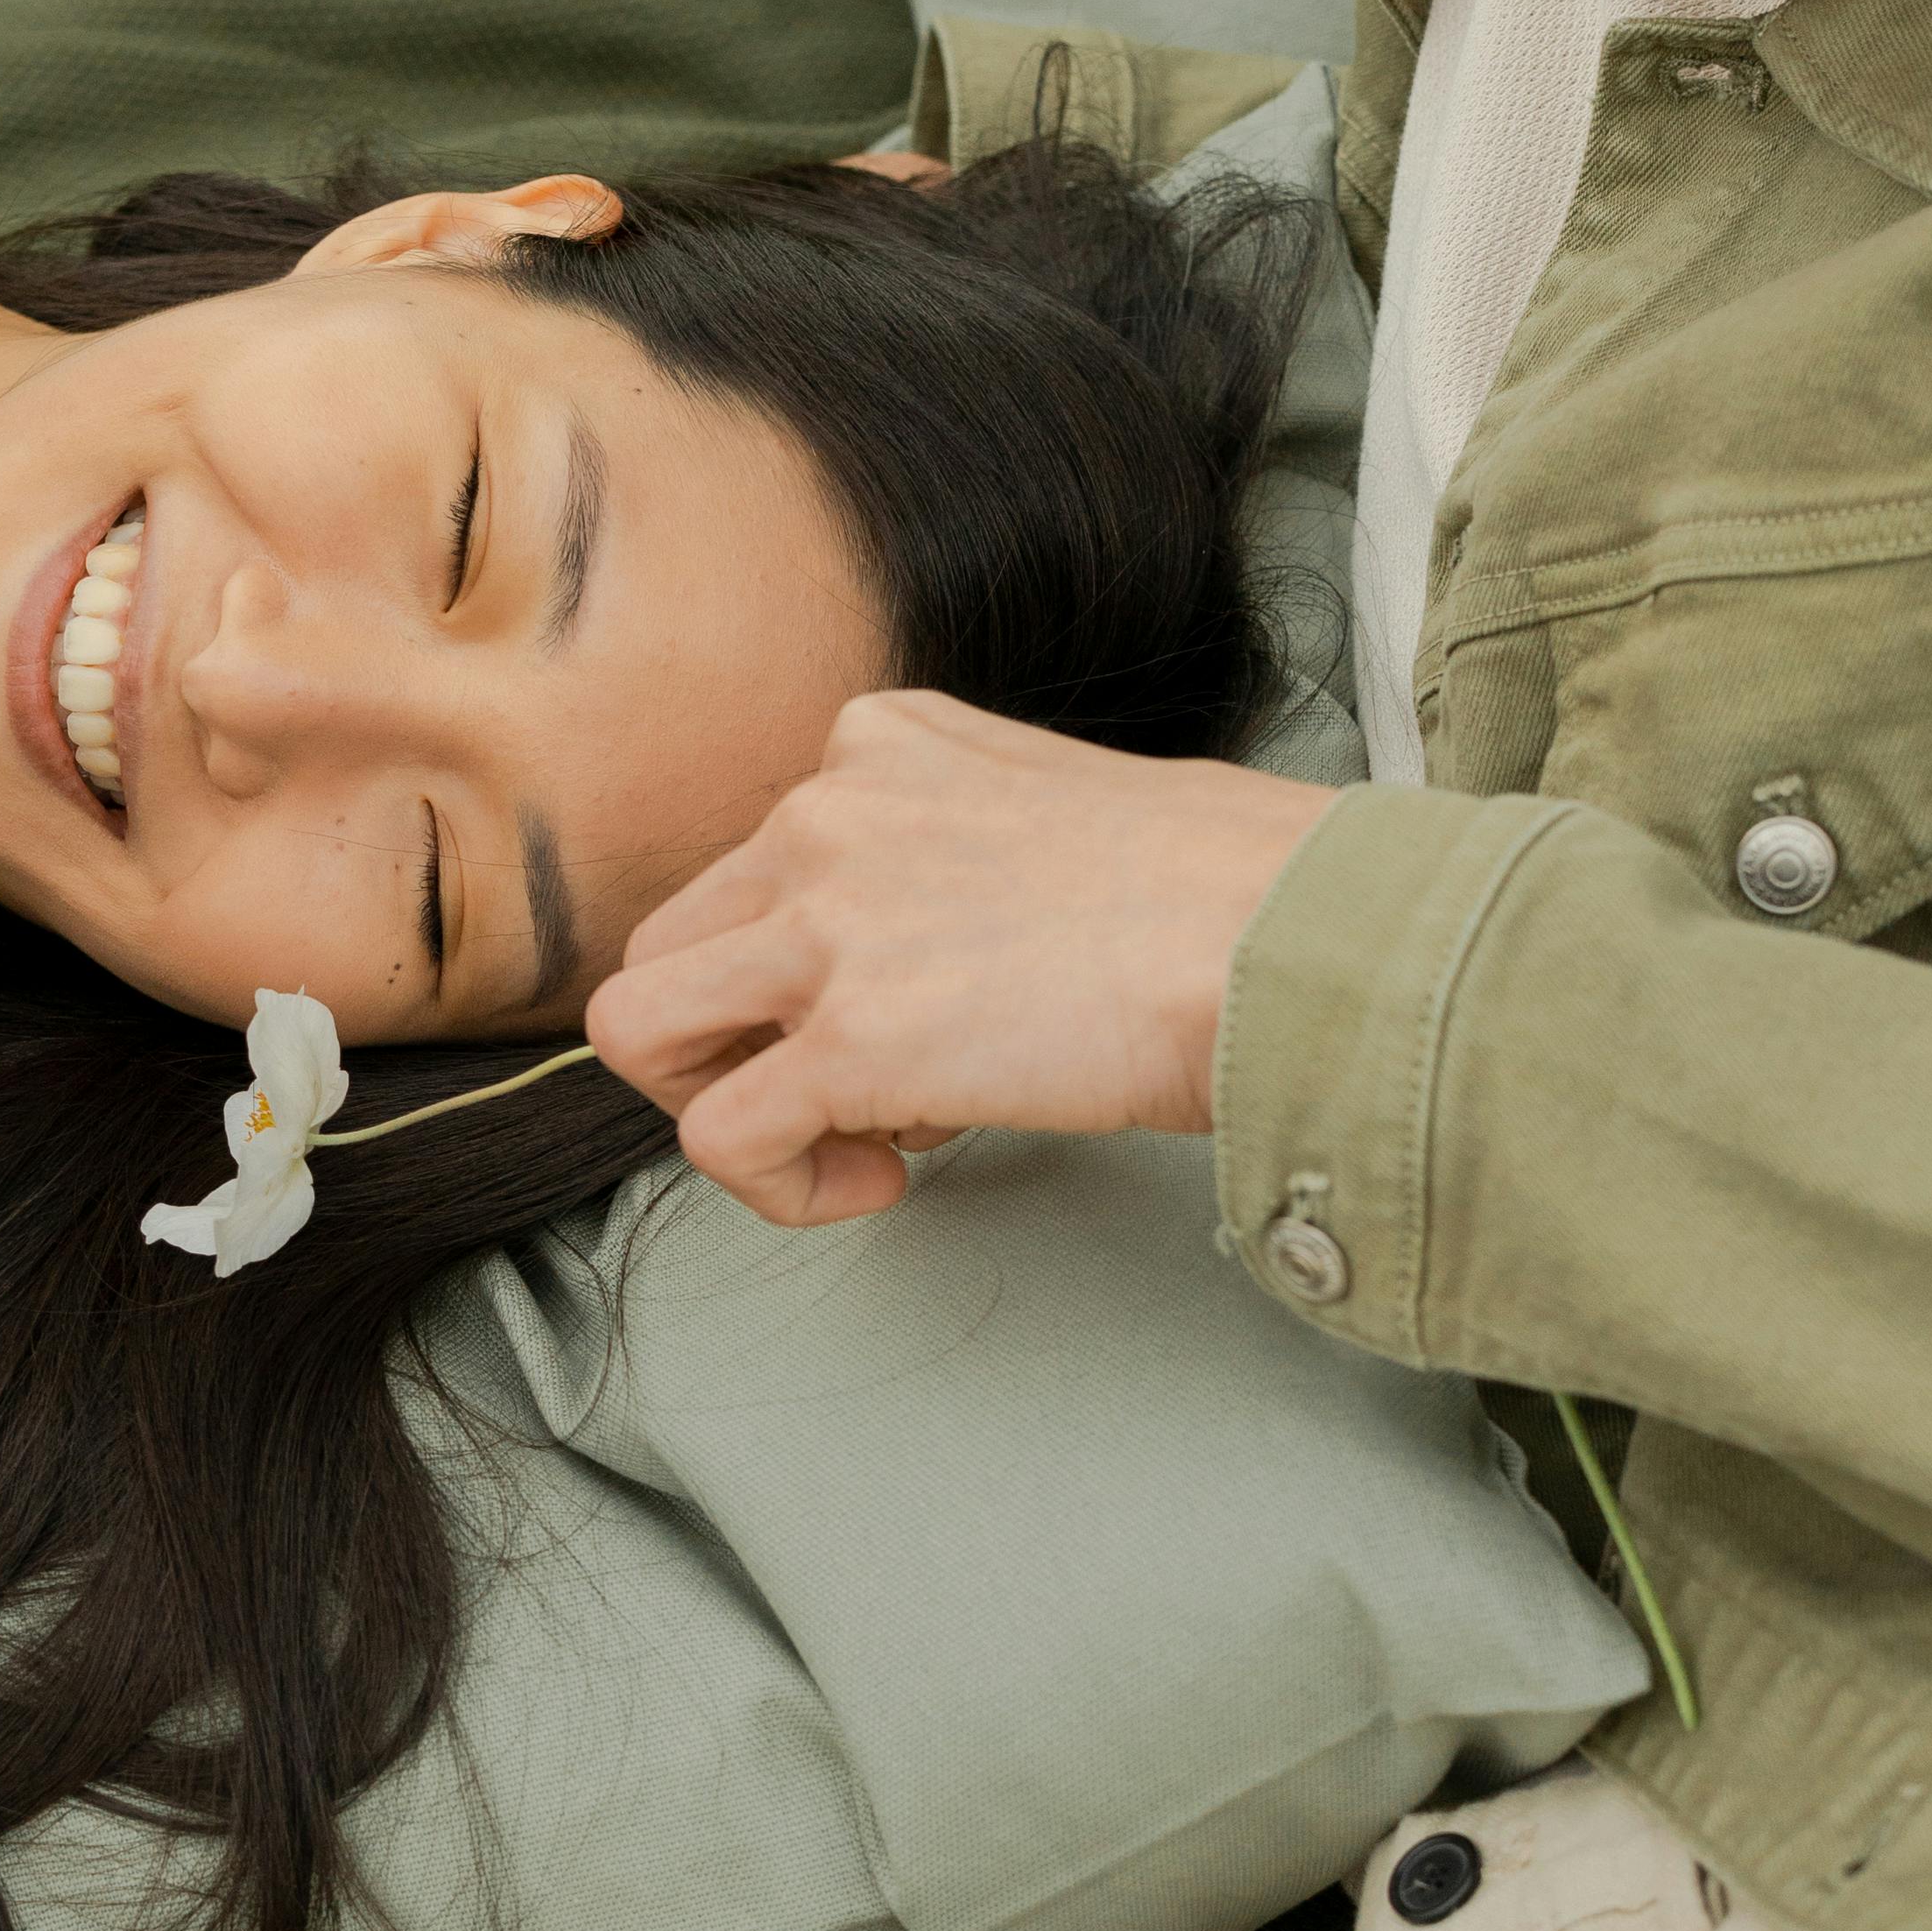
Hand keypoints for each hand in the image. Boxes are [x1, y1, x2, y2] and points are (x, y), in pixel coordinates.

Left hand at [589, 690, 1332, 1225]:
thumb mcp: (1056, 799)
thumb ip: (957, 847)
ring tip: (842, 1140)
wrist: (1290, 934)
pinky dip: (777, 1187)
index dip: (806, 968)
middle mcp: (825, 812)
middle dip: (734, 1039)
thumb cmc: (1225, 890)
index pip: (754, 865)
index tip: (910, 1015)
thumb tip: (936, 953)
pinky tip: (881, 1183)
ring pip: (641, 1028)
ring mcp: (825, 923)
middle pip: (671, 945)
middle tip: (845, 1093)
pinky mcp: (848, 1038)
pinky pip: (717, 1138)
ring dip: (721, 1104)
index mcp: (877, 742)